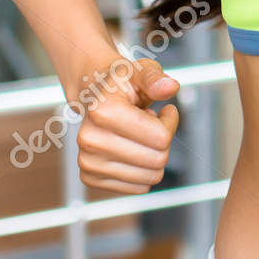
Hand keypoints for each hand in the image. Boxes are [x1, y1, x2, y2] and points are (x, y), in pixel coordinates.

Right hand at [68, 54, 179, 193]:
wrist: (92, 94)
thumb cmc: (120, 83)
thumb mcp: (141, 70)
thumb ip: (155, 78)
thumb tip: (169, 87)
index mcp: (102, 111)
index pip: (161, 137)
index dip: (170, 122)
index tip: (163, 111)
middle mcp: (90, 140)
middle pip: (157, 159)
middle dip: (163, 141)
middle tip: (150, 123)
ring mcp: (88, 161)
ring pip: (149, 177)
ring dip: (152, 155)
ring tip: (138, 134)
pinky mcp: (90, 178)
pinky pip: (138, 187)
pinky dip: (143, 170)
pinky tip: (130, 148)